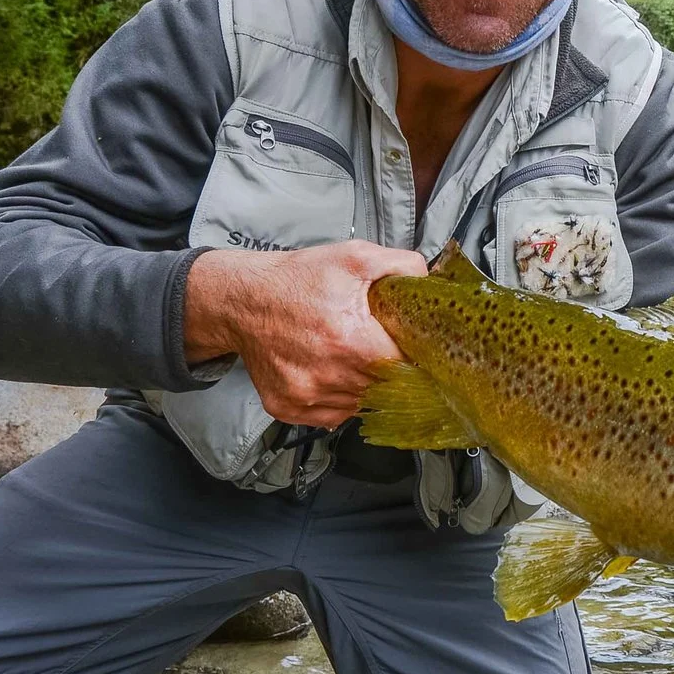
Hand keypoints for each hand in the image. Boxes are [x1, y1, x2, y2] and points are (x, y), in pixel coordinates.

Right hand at [184, 242, 427, 426]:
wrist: (242, 299)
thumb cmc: (297, 279)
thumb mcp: (354, 257)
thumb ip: (403, 266)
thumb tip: (432, 282)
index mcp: (352, 341)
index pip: (408, 366)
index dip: (415, 355)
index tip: (411, 345)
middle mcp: (330, 376)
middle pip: (386, 388)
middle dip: (389, 368)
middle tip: (375, 345)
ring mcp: (307, 397)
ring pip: (361, 404)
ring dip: (364, 385)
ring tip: (347, 354)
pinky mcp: (289, 408)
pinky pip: (332, 415)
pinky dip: (339, 398)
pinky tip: (330, 370)